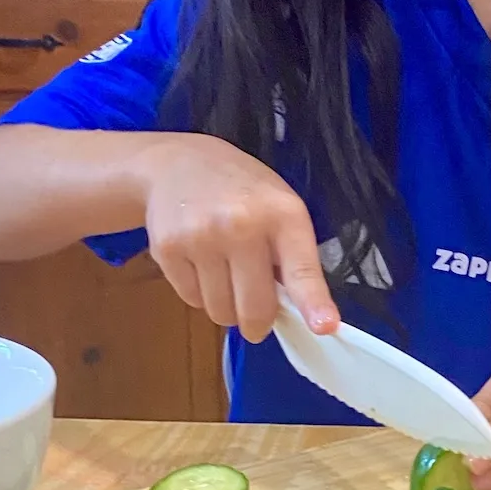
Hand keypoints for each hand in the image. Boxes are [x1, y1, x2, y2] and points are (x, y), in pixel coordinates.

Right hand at [136, 135, 336, 343]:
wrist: (177, 163)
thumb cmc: (242, 192)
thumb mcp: (280, 208)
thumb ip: (292, 257)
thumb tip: (300, 315)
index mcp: (282, 215)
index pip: (301, 269)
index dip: (313, 303)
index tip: (323, 327)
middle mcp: (241, 225)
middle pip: (254, 308)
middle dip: (258, 323)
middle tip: (256, 315)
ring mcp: (200, 238)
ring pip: (220, 312)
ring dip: (226, 307)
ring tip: (225, 273)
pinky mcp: (166, 249)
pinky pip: (191, 300)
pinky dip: (199, 293)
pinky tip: (201, 262)